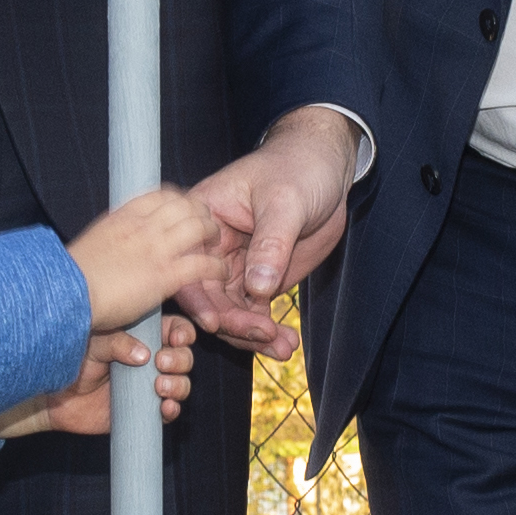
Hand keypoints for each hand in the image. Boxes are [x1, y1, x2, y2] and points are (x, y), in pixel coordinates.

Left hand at [0, 317, 194, 440]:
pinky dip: (172, 409)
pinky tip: (164, 407)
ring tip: (160, 386)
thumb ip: (117, 342)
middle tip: (161, 363)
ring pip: (181, 383)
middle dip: (180, 360)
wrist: (53, 396)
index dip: (182, 333)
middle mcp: (150, 359)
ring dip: (178, 385)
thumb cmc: (71, 360)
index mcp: (142, 336)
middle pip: (183, 356)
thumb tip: (144, 355)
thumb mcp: (94, 342)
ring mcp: (149, 385)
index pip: (174, 329)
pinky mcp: (144, 410)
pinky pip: (168, 411)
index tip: (175, 339)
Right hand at [64, 181, 233, 336]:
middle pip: (185, 205)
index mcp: (122, 216)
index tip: (185, 208)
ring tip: (216, 245)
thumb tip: (115, 241)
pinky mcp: (164, 276)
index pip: (160, 194)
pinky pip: (201, 264)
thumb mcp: (92, 244)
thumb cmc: (70, 278)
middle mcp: (141, 227)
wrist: (64, 295)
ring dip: (212, 234)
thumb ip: (110, 238)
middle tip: (208, 226)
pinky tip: (219, 272)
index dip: (179, 199)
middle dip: (201, 212)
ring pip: (198, 227)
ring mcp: (155, 249)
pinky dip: (216, 266)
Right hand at [178, 107, 358, 355]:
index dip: (197, 298)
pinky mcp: (259, 280)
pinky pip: (254, 314)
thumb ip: (271, 244)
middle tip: (264, 336)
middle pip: (209, 298)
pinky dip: (267, 332)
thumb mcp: (285, 201)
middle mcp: (211, 248)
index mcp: (203, 219)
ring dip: (252, 335)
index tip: (215, 323)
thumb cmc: (297, 168)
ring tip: (283, 347)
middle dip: (234, 323)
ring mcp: (235, 267)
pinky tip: (285, 343)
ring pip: (231, 312)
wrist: (326, 167)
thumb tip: (258, 289)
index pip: (188, 265)